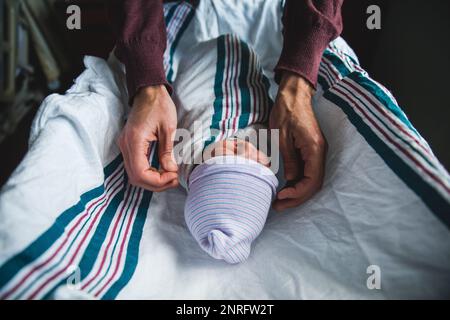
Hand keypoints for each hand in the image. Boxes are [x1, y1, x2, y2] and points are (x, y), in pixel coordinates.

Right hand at [118, 85, 178, 191]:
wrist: (148, 91)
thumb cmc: (159, 105)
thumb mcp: (169, 128)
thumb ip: (168, 151)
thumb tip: (171, 170)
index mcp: (134, 140)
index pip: (140, 173)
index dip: (157, 181)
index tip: (173, 176)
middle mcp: (126, 146)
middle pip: (136, 178)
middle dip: (156, 184)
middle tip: (174, 179)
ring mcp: (125, 146)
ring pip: (135, 175)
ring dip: (153, 180)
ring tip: (171, 176)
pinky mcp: (129, 146)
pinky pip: (136, 166)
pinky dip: (149, 173)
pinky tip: (163, 170)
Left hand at [269, 72, 326, 210]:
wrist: (294, 95)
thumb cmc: (286, 111)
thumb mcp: (281, 136)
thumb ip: (289, 160)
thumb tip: (291, 180)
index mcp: (314, 148)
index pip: (312, 180)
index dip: (298, 193)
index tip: (281, 196)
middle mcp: (319, 152)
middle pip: (314, 184)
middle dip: (297, 198)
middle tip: (278, 206)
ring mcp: (317, 152)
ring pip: (312, 180)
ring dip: (297, 192)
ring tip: (280, 201)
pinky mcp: (311, 151)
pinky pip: (308, 172)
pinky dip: (298, 183)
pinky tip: (285, 188)